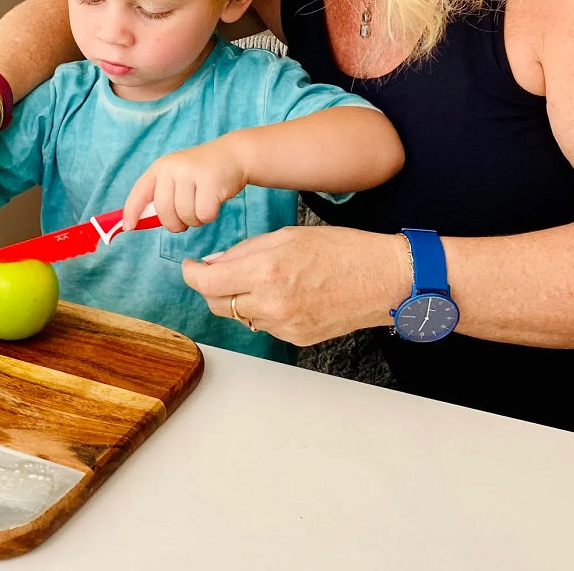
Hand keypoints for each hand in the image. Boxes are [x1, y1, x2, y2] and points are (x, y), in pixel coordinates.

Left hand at [122, 137, 247, 231]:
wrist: (234, 155)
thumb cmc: (203, 174)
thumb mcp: (178, 177)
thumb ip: (161, 196)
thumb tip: (138, 222)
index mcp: (160, 167)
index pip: (140, 192)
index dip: (131, 211)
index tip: (128, 226)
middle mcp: (172, 168)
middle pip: (164, 211)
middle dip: (175, 224)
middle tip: (186, 219)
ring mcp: (191, 173)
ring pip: (185, 216)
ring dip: (195, 220)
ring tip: (203, 204)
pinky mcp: (210, 181)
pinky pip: (204, 215)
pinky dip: (210, 216)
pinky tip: (214, 202)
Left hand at [181, 225, 409, 344]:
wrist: (383, 279)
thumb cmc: (342, 249)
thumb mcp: (288, 235)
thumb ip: (246, 250)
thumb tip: (214, 262)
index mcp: (267, 270)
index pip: (209, 281)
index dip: (192, 274)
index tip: (190, 266)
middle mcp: (271, 302)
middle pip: (217, 303)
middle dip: (211, 287)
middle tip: (217, 272)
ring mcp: (284, 325)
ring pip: (239, 316)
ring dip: (236, 299)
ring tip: (257, 279)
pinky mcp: (296, 338)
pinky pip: (263, 326)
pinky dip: (261, 311)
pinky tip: (280, 294)